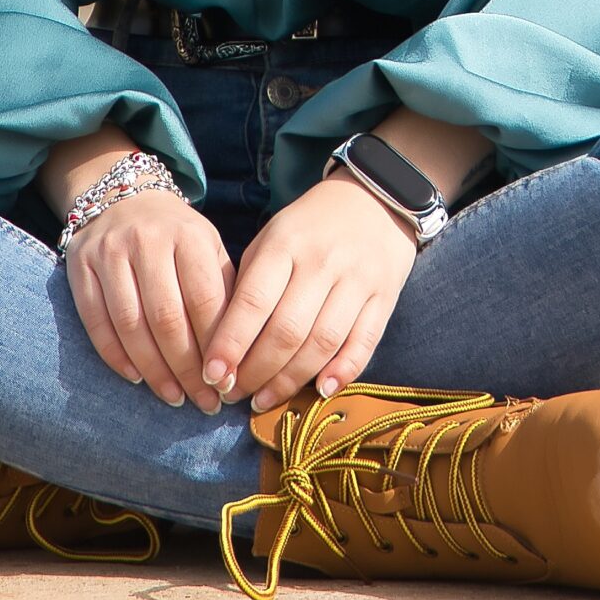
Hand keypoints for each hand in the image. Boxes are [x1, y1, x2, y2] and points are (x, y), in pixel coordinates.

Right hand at [64, 184, 235, 412]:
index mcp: (189, 236)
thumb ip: (224, 293)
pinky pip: (96, 322)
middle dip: (188, 367)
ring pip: (131, 324)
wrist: (123, 197)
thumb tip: (238, 356)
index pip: (205, 299)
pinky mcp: (79, 267)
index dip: (217, 346)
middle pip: (167, 317)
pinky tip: (136, 378)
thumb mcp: (210, 249)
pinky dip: (115, 356)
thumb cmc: (178, 238)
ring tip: (174, 398)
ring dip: (154, 370)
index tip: (228, 382)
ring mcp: (109, 253)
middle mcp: (148, 240)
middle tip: (204, 402)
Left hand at [202, 173, 416, 412]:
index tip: (212, 375)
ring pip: (322, 342)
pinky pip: (365, 341)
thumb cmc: (308, 228)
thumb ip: (249, 286)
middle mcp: (323, 262)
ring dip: (290, 381)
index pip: (254, 302)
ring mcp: (358, 280)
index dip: (231, 344)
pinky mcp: (386, 295)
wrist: (374, 199)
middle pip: (287, 331)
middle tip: (233, 394)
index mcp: (285, 244)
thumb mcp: (271, 239)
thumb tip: (223, 346)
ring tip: (263, 400)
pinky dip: (343, 370)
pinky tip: (320, 390)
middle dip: (255, 372)